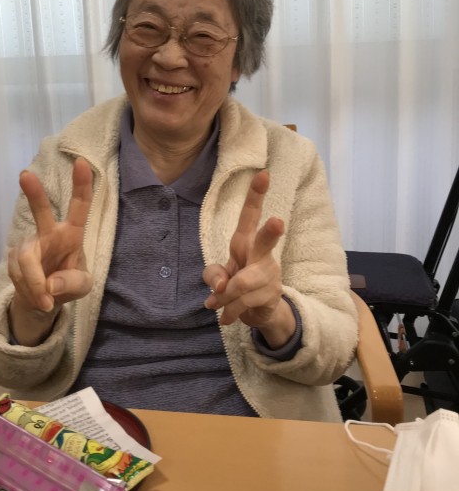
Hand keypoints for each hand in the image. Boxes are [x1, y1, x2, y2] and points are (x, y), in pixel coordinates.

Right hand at [7, 158, 92, 340]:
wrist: (44, 300)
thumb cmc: (68, 284)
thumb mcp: (82, 288)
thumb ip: (72, 284)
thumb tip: (50, 285)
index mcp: (72, 233)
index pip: (80, 206)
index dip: (82, 184)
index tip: (82, 162)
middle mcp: (50, 232)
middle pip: (41, 211)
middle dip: (34, 193)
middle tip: (25, 174)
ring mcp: (29, 243)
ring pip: (27, 261)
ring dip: (36, 285)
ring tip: (46, 302)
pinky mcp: (14, 256)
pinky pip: (18, 275)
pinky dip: (29, 291)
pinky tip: (36, 297)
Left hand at [203, 171, 292, 341]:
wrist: (259, 312)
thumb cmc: (237, 283)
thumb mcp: (218, 276)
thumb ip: (213, 275)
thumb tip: (221, 285)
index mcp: (246, 242)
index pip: (250, 215)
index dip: (256, 195)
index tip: (263, 173)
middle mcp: (261, 254)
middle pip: (266, 240)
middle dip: (271, 231)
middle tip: (277, 221)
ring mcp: (270, 274)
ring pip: (242, 283)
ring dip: (225, 297)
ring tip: (216, 305)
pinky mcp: (272, 294)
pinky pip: (244, 302)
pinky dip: (230, 311)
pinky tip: (226, 318)